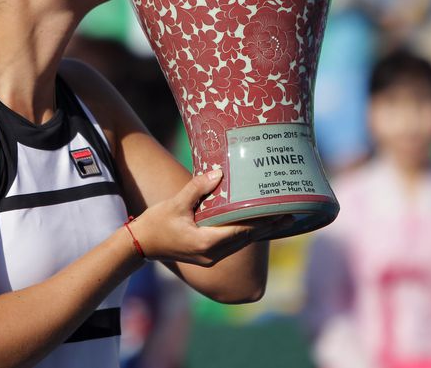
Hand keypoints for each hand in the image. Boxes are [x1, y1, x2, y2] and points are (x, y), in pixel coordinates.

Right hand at [129, 170, 281, 265]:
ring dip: (260, 233)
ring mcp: (210, 257)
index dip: (262, 222)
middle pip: (247, 240)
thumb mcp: (175, 203)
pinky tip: (256, 227)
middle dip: (269, 227)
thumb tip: (218, 172)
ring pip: (242, 244)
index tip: (280, 212)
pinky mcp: (207, 256)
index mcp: (206, 242)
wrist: (140, 245)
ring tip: (280, 220)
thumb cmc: (156, 223)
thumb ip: (197, 188)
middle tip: (290, 214)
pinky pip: (233, 245)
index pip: (242, 231)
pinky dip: (246, 235)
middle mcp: (212, 254)